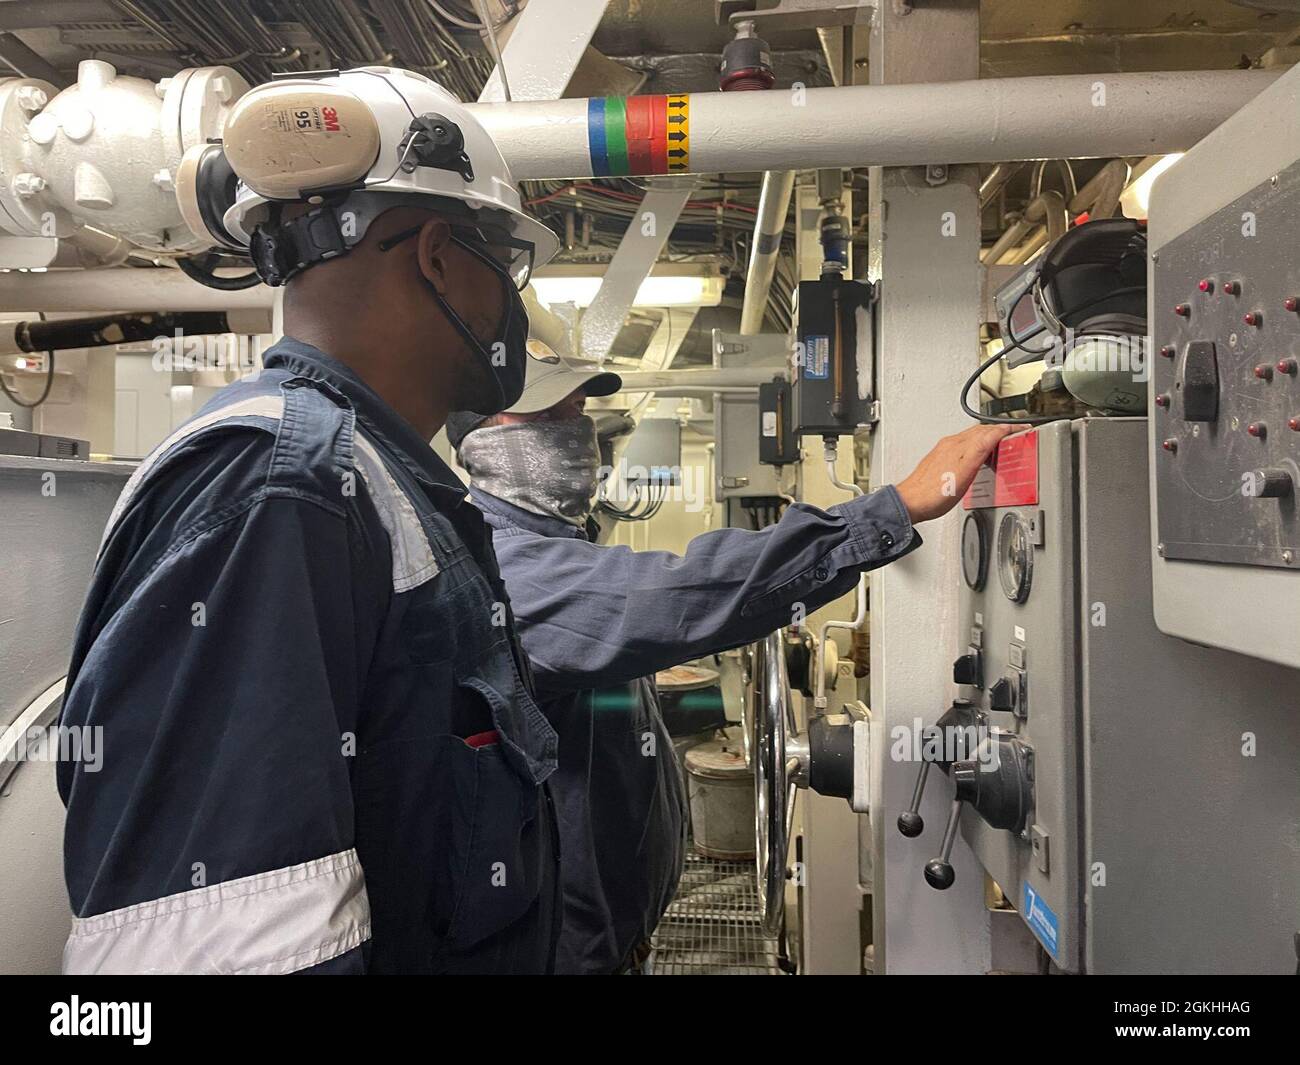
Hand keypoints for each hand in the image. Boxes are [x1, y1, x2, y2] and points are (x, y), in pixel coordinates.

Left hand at [894, 424, 1021, 522]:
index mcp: (958, 445)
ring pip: (971, 437)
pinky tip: (977, 456)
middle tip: (1014, 434)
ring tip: (1000, 443)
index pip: (989, 430)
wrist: (911, 503)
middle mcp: (950, 444)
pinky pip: (963, 446)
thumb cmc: (934, 494)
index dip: (1007, 429)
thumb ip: (980, 450)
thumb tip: (996, 433)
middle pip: (980, 430)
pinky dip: (976, 446)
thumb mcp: (965, 472)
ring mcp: (944, 451)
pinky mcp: (940, 460)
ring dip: (988, 437)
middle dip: (999, 431)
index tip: (1021, 429)